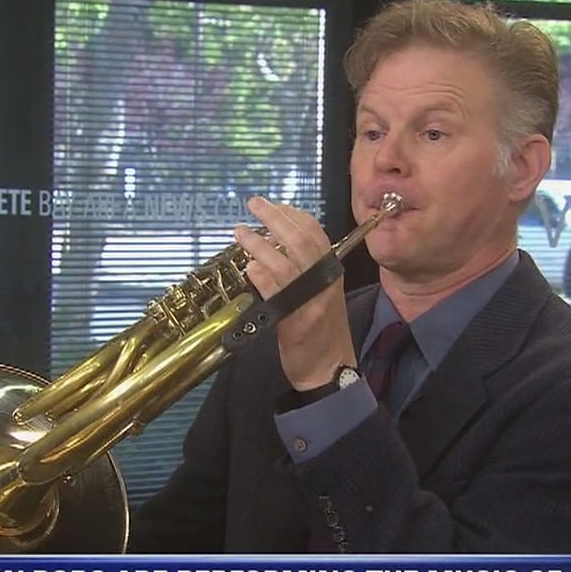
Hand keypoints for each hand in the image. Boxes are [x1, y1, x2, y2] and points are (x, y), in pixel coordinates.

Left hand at [234, 197, 356, 390]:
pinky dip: (261, 276)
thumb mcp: (318, 292)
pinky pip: (276, 291)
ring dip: (260, 244)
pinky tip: (249, 267)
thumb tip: (274, 245)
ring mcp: (310, 300)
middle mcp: (323, 281)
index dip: (292, 214)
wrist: (330, 367)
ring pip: (284, 263)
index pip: (314, 232)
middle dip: (275, 218)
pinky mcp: (295, 320)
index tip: (272, 204)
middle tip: (253, 205)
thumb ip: (302, 269)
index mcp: (330, 271)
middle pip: (299, 240)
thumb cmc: (321, 330)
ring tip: (240, 232)